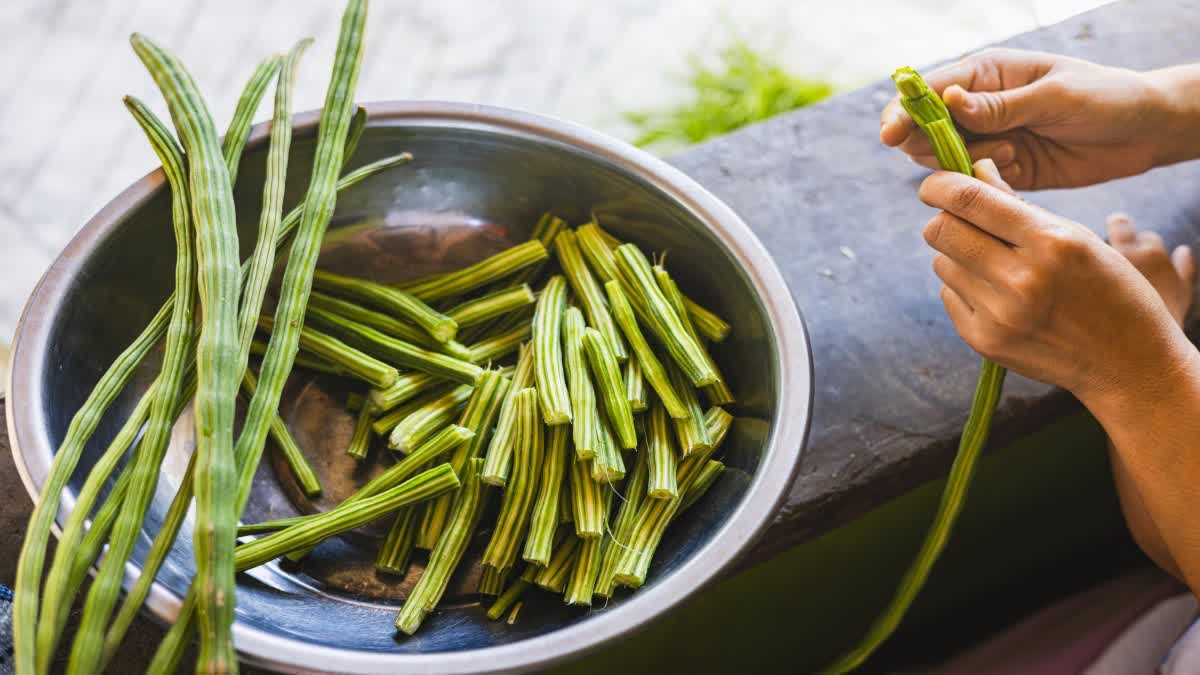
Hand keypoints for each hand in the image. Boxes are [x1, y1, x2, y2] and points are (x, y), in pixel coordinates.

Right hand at [882, 48, 1199, 189]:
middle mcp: (978, 106)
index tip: (889, 134)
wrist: (1143, 132)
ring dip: (962, 165)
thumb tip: (949, 101)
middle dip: (927, 145)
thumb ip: (1002, 105)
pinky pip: (972, 184)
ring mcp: (987, 139)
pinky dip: (981, 186)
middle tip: (955, 153)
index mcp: (986, 73)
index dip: (904, 111)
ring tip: (1008, 155)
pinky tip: (1013, 172)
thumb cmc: (1105, 97)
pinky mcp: (1001, 171)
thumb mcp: (1055, 95)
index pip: (929, 90)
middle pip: (924, 129)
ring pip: (942, 160)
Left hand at [922, 158, 1193, 401]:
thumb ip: (1020, 205)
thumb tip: (975, 169)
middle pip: (941, 231)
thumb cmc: (1107, 289)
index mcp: (1051, 242)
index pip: (969, 200)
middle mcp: (1022, 279)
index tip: (934, 186)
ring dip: (958, 256)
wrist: (1127, 363)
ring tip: (994, 264)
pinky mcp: (984, 341)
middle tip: (964, 223)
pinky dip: (964, 288)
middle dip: (946, 220)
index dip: (939, 186)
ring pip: (941, 262)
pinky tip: (997, 295)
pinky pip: (949, 295)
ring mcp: (1000, 315)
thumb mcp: (1077, 237)